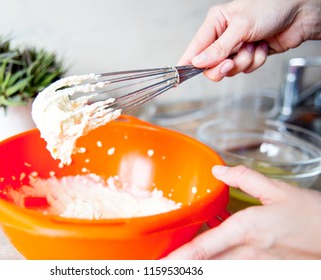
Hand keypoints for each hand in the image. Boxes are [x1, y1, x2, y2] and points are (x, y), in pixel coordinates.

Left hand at [164, 165, 320, 258]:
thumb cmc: (312, 215)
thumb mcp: (278, 191)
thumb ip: (244, 178)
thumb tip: (218, 170)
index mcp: (246, 229)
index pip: (202, 249)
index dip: (178, 259)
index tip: (160, 263)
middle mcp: (248, 253)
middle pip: (206, 266)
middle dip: (182, 267)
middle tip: (160, 265)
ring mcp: (258, 267)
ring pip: (220, 272)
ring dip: (200, 267)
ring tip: (180, 263)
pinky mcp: (267, 272)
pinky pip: (237, 272)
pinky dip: (221, 266)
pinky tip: (213, 259)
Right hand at [178, 0, 320, 80]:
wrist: (300, 15)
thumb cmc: (271, 8)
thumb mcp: (240, 27)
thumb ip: (218, 48)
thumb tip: (198, 62)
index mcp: (215, 23)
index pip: (195, 48)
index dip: (187, 63)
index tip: (178, 77)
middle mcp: (223, 37)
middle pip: (210, 66)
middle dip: (223, 66)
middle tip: (230, 62)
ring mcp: (236, 48)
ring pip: (229, 70)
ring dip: (244, 61)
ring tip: (254, 45)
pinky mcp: (249, 56)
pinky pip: (245, 69)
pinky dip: (256, 61)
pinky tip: (262, 47)